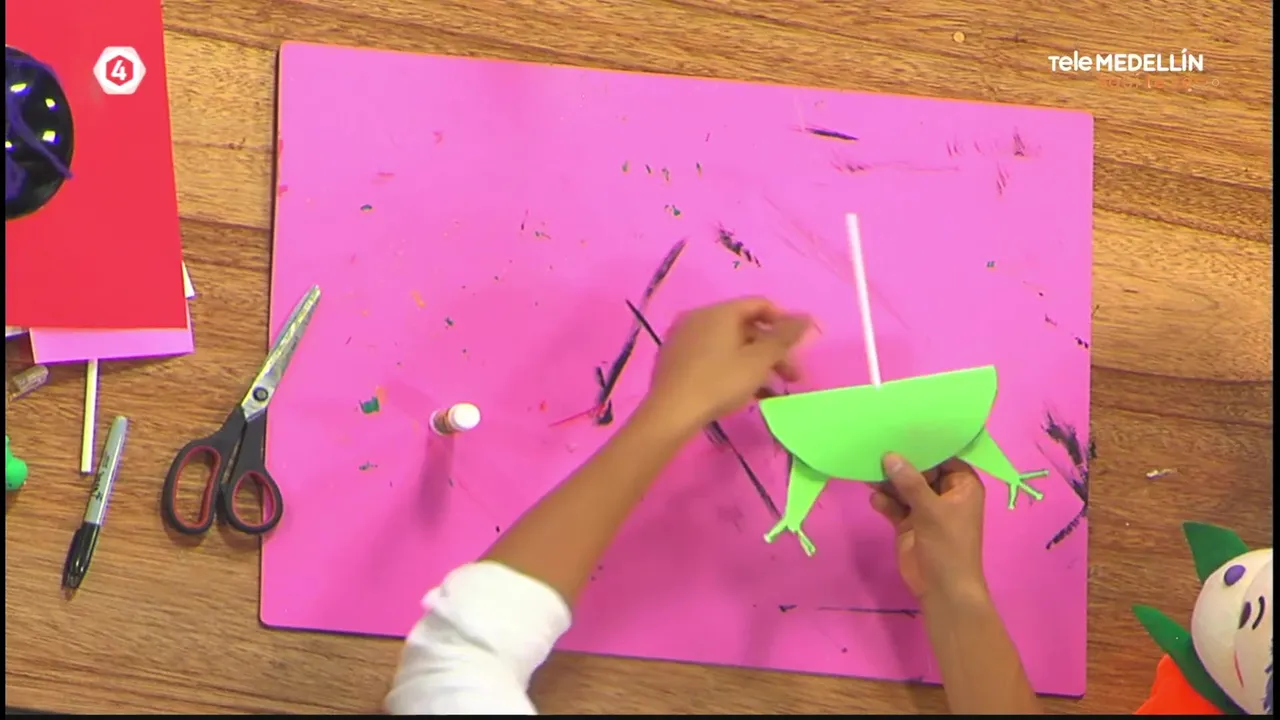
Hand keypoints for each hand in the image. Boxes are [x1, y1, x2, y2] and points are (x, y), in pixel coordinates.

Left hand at [643, 297, 810, 429]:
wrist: (671, 413)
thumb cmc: (719, 382)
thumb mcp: (758, 361)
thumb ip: (785, 337)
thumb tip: (807, 316)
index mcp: (720, 312)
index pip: (760, 304)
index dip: (784, 322)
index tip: (799, 347)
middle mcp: (700, 318)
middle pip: (746, 327)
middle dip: (773, 351)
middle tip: (793, 377)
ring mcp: (685, 339)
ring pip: (730, 345)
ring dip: (757, 364)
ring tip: (774, 392)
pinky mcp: (676, 361)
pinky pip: (713, 357)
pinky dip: (734, 369)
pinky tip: (747, 395)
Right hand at [870, 453, 987, 603]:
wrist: (942, 590)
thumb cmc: (948, 547)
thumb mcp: (931, 511)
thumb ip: (910, 482)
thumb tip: (890, 455)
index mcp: (962, 485)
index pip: (943, 456)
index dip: (924, 444)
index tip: (900, 427)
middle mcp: (944, 493)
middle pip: (920, 469)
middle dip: (900, 462)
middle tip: (876, 444)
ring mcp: (925, 508)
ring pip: (903, 487)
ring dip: (888, 482)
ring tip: (867, 469)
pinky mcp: (909, 523)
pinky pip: (894, 505)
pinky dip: (884, 501)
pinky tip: (874, 498)